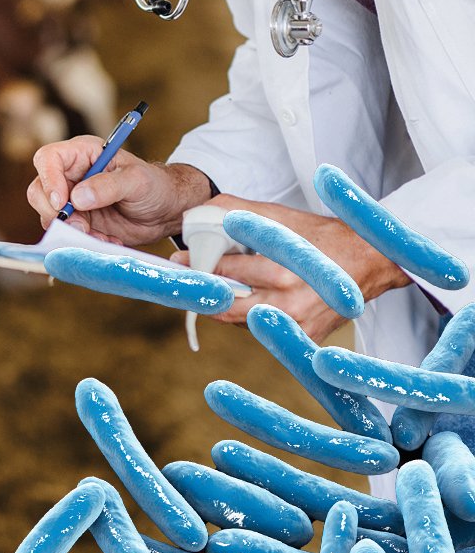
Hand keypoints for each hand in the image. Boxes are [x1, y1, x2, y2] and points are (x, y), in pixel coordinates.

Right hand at [28, 137, 213, 244]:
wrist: (165, 211)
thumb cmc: (154, 186)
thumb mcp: (137, 181)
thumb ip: (109, 186)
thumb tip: (78, 197)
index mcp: (82, 154)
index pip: (48, 159)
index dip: (49, 180)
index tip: (62, 203)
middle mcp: (70, 176)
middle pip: (39, 191)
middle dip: (55, 214)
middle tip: (81, 227)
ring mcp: (71, 201)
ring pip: (49, 217)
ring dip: (72, 232)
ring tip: (102, 237)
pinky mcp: (77, 222)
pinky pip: (66, 235)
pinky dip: (82, 242)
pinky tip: (106, 241)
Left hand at [171, 197, 409, 341]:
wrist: (373, 262)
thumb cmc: (324, 237)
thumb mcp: (284, 218)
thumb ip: (241, 212)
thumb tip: (198, 214)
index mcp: (283, 270)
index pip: (225, 272)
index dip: (198, 265)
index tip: (179, 260)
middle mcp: (290, 303)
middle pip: (227, 306)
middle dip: (205, 292)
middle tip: (189, 278)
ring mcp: (299, 326)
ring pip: (242, 322)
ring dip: (227, 305)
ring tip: (219, 285)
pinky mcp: (307, 339)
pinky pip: (266, 331)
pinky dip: (254, 316)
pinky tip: (253, 299)